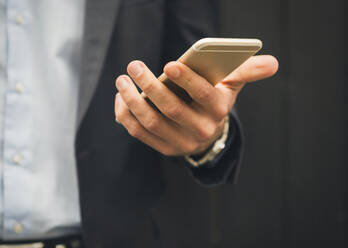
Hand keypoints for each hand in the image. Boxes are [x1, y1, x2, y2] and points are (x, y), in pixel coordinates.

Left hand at [114, 55, 277, 155]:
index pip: (203, 95)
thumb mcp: (231, 84)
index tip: (169, 64)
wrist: (206, 132)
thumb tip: (272, 62)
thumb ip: (247, 71)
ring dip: (133, 101)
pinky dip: (126, 116)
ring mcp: (181, 142)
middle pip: (172, 110)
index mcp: (218, 111)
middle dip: (150, 86)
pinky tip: (121, 97)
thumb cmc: (215, 100)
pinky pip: (139, 133)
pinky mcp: (164, 148)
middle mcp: (201, 130)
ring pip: (151, 122)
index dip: (187, 80)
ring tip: (122, 80)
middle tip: (134, 66)